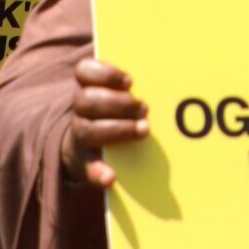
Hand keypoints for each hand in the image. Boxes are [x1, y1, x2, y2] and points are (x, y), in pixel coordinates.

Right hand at [61, 57, 148, 188]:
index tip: (130, 82)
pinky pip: (87, 168)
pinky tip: (111, 177)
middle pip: (87, 100)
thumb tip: (169, 79)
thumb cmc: (113, 115)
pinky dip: (98, 172)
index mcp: (88, 89)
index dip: (105, 74)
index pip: (84, 71)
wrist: (84, 149)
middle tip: (144, 108)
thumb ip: (133, 88)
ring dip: (118, 130)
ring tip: (144, 130)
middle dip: (118, 103)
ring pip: (87, 129)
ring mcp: (79, 137)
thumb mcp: (118, 97)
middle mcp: (80, 111)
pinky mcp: (83, 163)